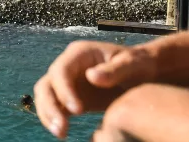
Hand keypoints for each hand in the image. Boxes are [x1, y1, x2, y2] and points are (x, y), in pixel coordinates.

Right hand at [33, 41, 156, 138]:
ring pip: (45, 96)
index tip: (77, 111)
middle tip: (62, 127)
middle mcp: (68, 65)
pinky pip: (54, 107)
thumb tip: (91, 77)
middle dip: (50, 106)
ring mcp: (66, 81)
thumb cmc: (139, 66)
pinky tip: (63, 133)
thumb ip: (115, 70)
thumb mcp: (133, 64)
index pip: (61, 70)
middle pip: (46, 84)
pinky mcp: (69, 96)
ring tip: (61, 134)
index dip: (64, 90)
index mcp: (79, 54)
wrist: (143, 74)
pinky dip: (53, 119)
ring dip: (48, 115)